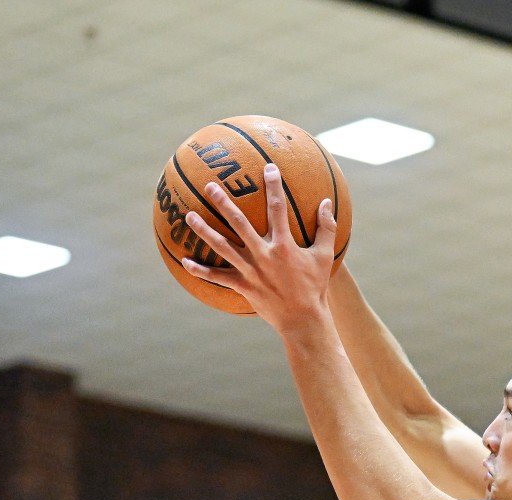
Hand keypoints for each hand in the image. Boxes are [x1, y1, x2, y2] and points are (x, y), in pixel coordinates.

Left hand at [182, 163, 338, 334]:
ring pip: (222, 246)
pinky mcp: (243, 286)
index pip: (278, 209)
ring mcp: (251, 271)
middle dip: (224, 203)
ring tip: (189, 215)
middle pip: (239, 223)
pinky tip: (185, 261)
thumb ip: (326, 227)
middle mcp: (264, 255)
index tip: (268, 168)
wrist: (303, 319)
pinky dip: (201, 270)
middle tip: (210, 187)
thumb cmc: (315, 286)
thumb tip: (326, 203)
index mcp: (284, 245)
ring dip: (204, 230)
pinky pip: (218, 276)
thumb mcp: (325, 256)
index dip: (274, 187)